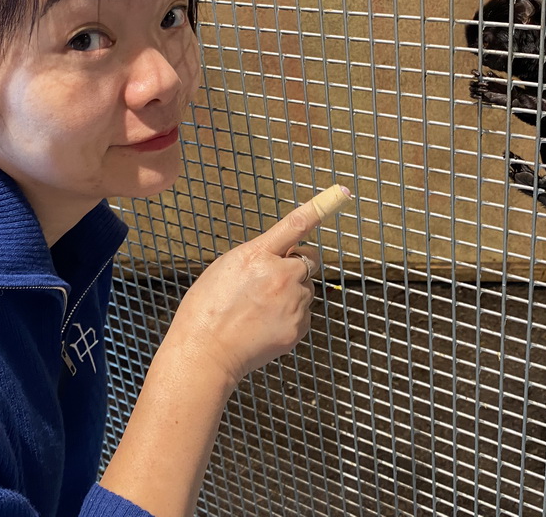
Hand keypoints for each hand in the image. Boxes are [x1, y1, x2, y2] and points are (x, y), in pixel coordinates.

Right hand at [164, 198, 324, 386]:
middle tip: (268, 282)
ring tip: (258, 310)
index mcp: (258, 256)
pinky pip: (304, 313)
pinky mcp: (299, 327)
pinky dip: (290, 316)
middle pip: (307, 261)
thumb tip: (282, 255)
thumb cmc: (208, 309)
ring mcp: (293, 304)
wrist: (206, 353)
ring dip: (291, 294)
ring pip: (305, 289)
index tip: (339, 193)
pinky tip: (264, 324)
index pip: (294, 226)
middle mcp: (281, 277)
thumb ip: (258, 255)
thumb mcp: (226, 267)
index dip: (318, 208)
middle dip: (296, 266)